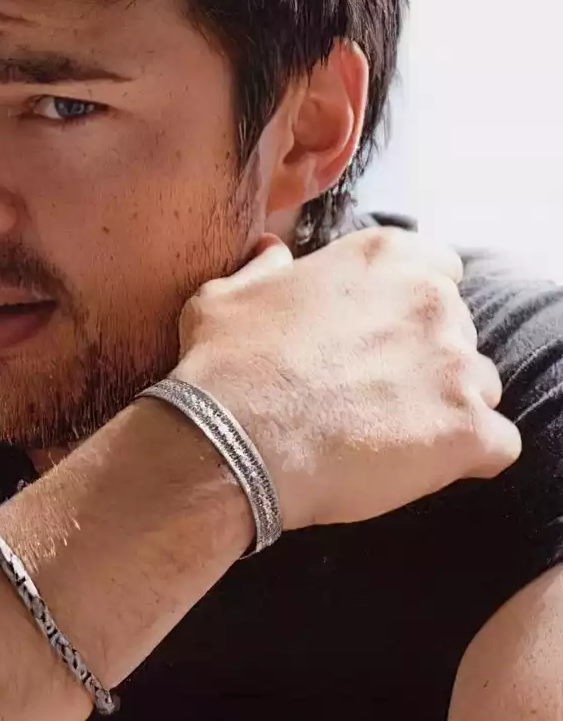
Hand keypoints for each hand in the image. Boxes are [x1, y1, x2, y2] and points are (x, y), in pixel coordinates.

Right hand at [169, 226, 520, 531]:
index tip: (377, 336)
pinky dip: (467, 457)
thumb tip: (273, 255)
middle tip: (370, 393)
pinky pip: (496, 445)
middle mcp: (431, 302)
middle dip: (424, 361)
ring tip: (387, 435)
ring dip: (445, 407)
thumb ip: (262, 271)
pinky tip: (417, 465)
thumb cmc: (224, 367)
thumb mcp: (224, 297)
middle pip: (458, 332)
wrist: (230, 443)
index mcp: (383, 259)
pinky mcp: (468, 431)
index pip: (437, 269)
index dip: (408, 308)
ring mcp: (455, 367)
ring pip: (478, 387)